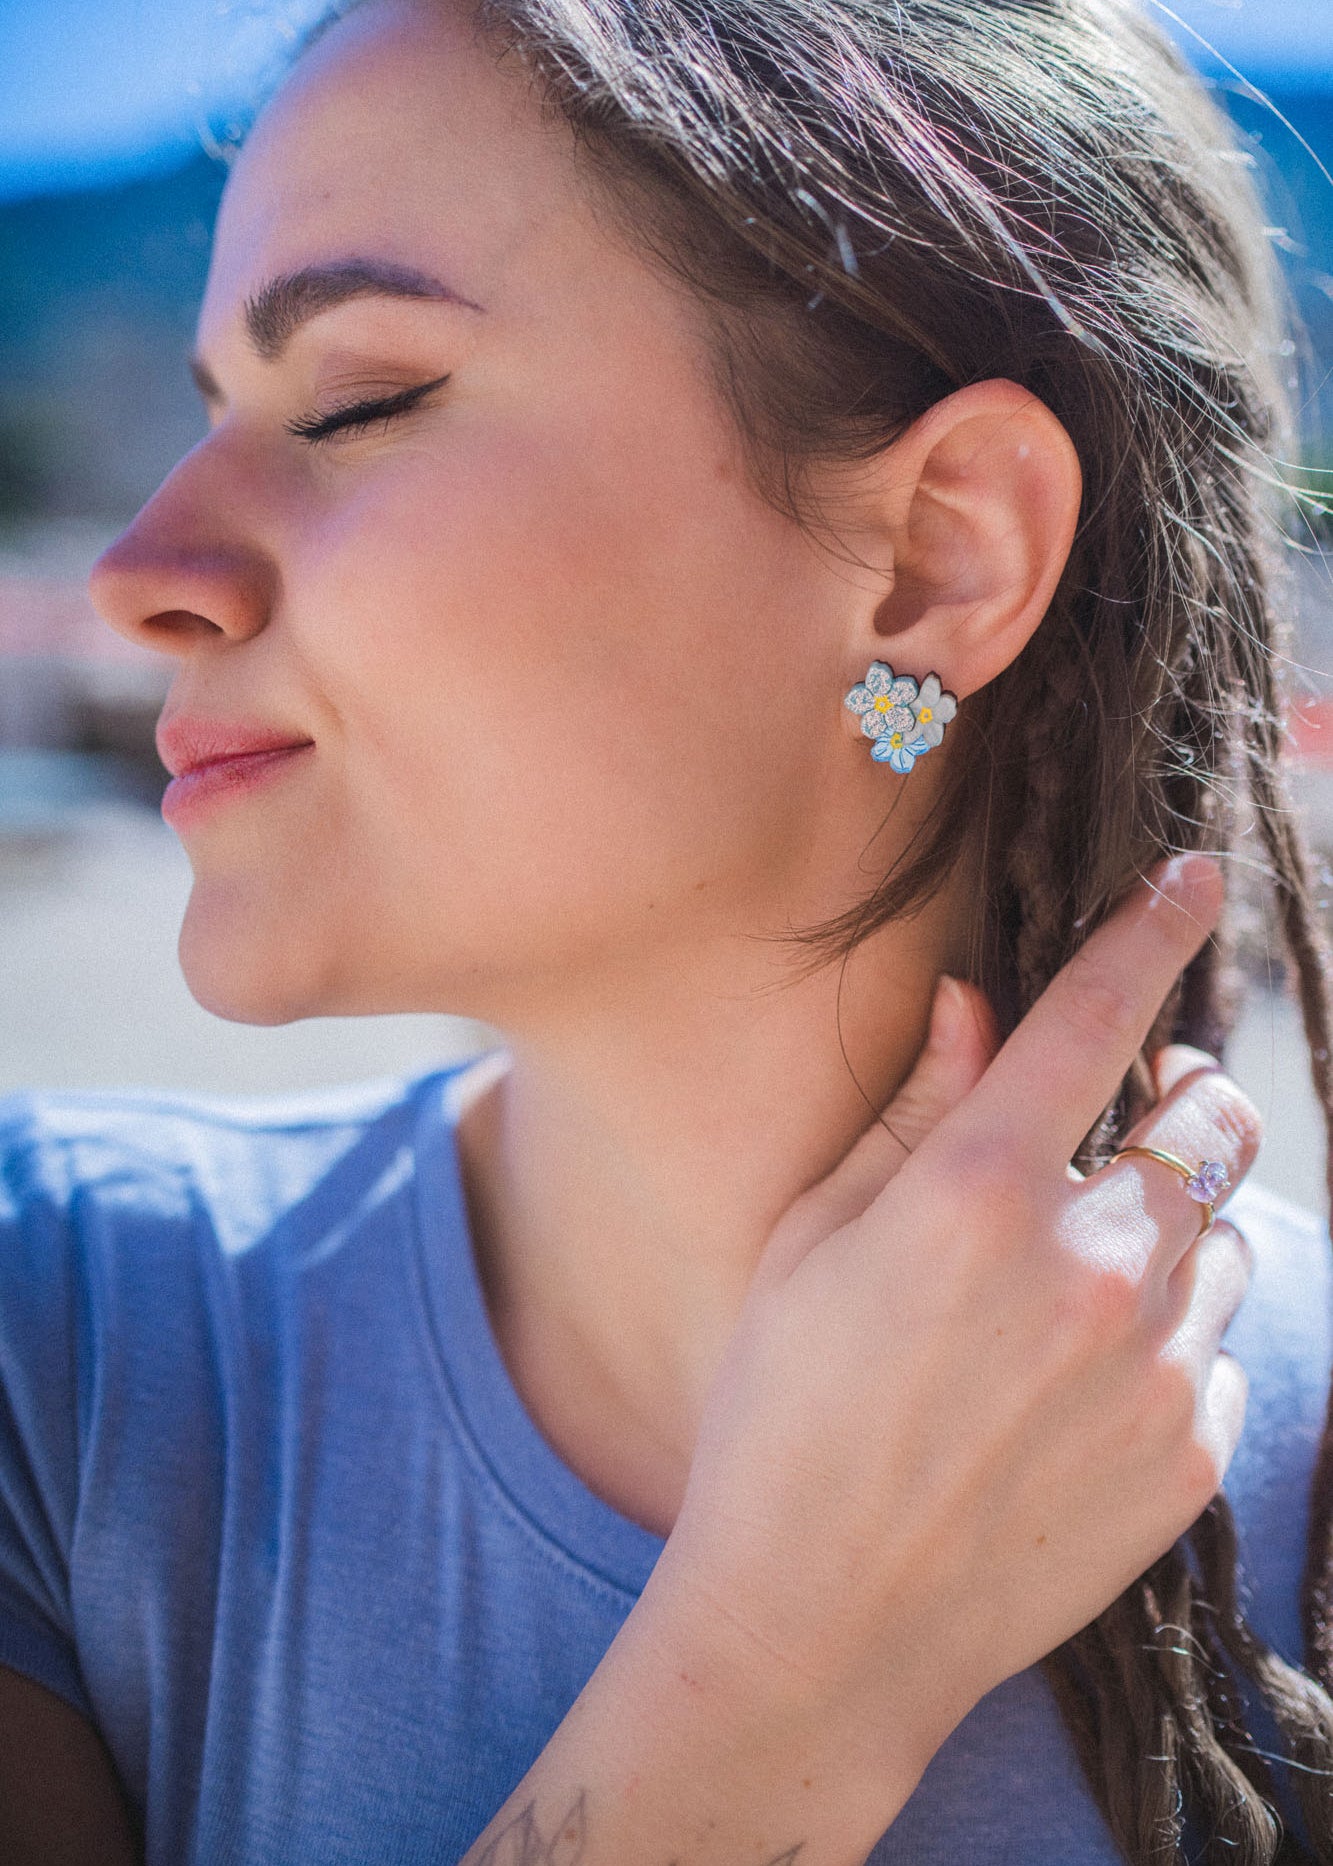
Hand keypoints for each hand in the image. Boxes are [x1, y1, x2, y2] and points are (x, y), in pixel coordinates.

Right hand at [646, 854, 1255, 1801]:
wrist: (821, 1625)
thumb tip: (981, 1007)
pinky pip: (1223, 1350)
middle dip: (1191, 1092)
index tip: (1192, 877)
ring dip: (1180, 1223)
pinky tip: (1084, 1384)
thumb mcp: (810, 1244)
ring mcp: (1154, 1368)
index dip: (1152, 931)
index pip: (1095, 1018)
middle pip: (1215, 1121)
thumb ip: (911, 1113)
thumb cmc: (782, 1416)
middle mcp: (1089, 1267)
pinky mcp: (1189, 1455)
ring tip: (1089, 1274)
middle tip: (1145, 1109)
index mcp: (975, 1195)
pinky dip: (1174, 1336)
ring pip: (1229, 1237)